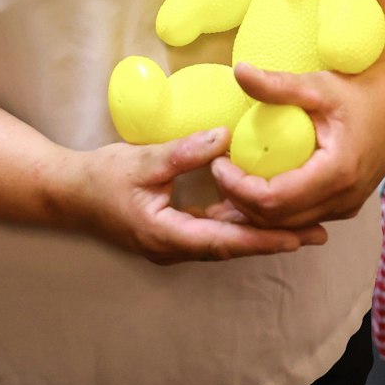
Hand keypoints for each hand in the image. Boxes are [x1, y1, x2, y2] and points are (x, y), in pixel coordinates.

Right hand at [62, 127, 327, 265]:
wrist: (67, 193)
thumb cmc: (100, 177)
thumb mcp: (142, 160)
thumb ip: (184, 151)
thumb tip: (225, 137)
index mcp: (167, 235)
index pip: (225, 240)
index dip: (263, 238)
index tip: (299, 237)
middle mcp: (174, 247)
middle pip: (233, 245)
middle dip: (275, 239)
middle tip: (318, 233)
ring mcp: (174, 242)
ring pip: (226, 240)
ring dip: (261, 232)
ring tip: (304, 226)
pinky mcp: (174, 232)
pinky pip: (214, 230)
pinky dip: (240, 222)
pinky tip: (262, 209)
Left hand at [209, 63, 384, 230]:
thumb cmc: (364, 88)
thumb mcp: (319, 84)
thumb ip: (277, 84)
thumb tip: (238, 71)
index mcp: (337, 172)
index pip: (273, 201)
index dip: (238, 187)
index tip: (217, 162)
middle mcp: (343, 199)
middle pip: (277, 221)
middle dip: (239, 202)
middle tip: (216, 171)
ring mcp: (346, 206)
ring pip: (289, 225)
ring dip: (255, 210)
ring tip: (228, 182)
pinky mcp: (346, 204)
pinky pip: (303, 218)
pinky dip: (275, 210)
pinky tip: (255, 189)